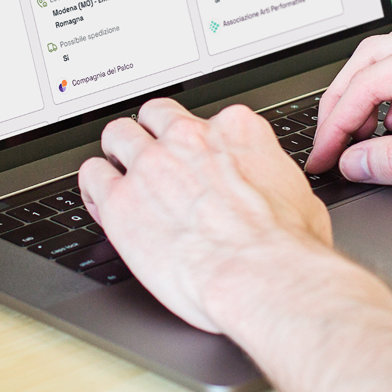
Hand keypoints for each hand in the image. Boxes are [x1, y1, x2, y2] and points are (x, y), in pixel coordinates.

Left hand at [79, 99, 332, 333]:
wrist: (260, 275)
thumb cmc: (285, 247)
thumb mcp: (298, 199)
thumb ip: (272, 182)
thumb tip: (275, 195)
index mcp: (236, 132)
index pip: (210, 120)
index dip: (200, 143)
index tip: (201, 160)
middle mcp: (190, 139)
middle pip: (156, 115)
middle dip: (152, 133)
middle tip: (153, 157)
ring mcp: (151, 165)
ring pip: (118, 135)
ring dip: (118, 152)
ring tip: (119, 171)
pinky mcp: (120, 201)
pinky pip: (92, 175)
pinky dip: (93, 185)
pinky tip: (98, 198)